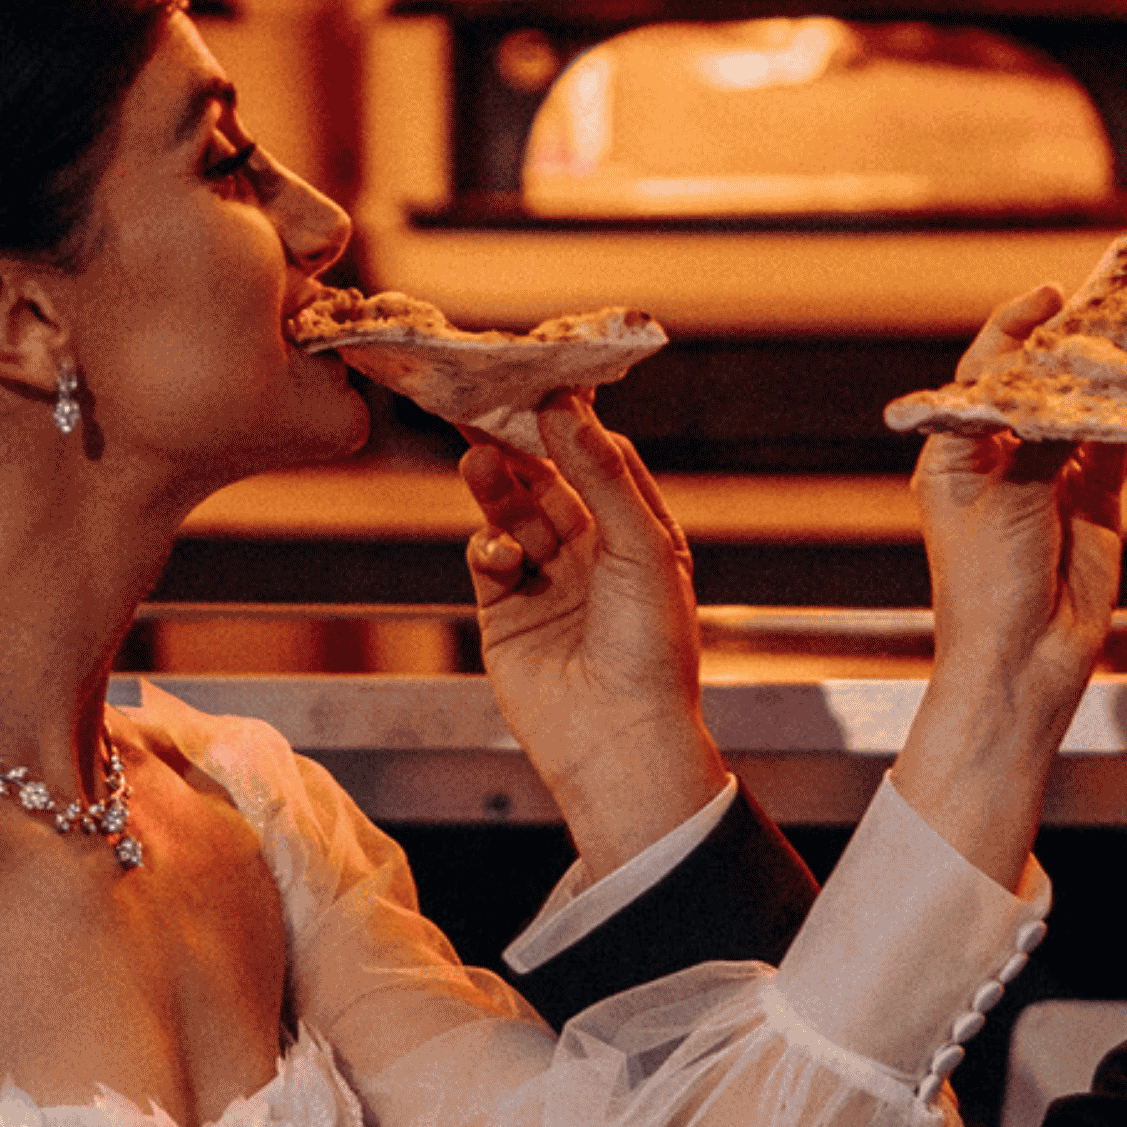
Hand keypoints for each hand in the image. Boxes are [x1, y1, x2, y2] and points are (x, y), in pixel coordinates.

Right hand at [463, 396, 728, 879]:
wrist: (618, 741)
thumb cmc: (651, 650)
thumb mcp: (642, 548)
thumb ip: (602, 476)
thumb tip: (566, 408)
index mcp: (642, 535)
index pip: (603, 460)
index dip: (572, 425)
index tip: (540, 385)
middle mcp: (596, 555)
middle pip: (549, 483)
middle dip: (519, 448)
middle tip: (482, 407)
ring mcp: (550, 584)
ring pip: (513, 516)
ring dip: (495, 488)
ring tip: (474, 461)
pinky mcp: (508, 615)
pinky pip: (489, 562)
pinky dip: (488, 549)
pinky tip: (499, 556)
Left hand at [893, 285, 1126, 885]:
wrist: (1020, 665)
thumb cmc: (984, 589)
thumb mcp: (1006, 501)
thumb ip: (1041, 440)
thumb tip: (1072, 388)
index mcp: (958, 452)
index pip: (985, 372)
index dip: (1015, 330)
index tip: (1050, 297)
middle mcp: (1003, 458)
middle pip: (1039, 385)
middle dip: (1071, 348)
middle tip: (1109, 305)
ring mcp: (1051, 478)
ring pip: (1083, 413)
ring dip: (1109, 380)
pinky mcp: (1094, 503)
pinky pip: (1118, 449)